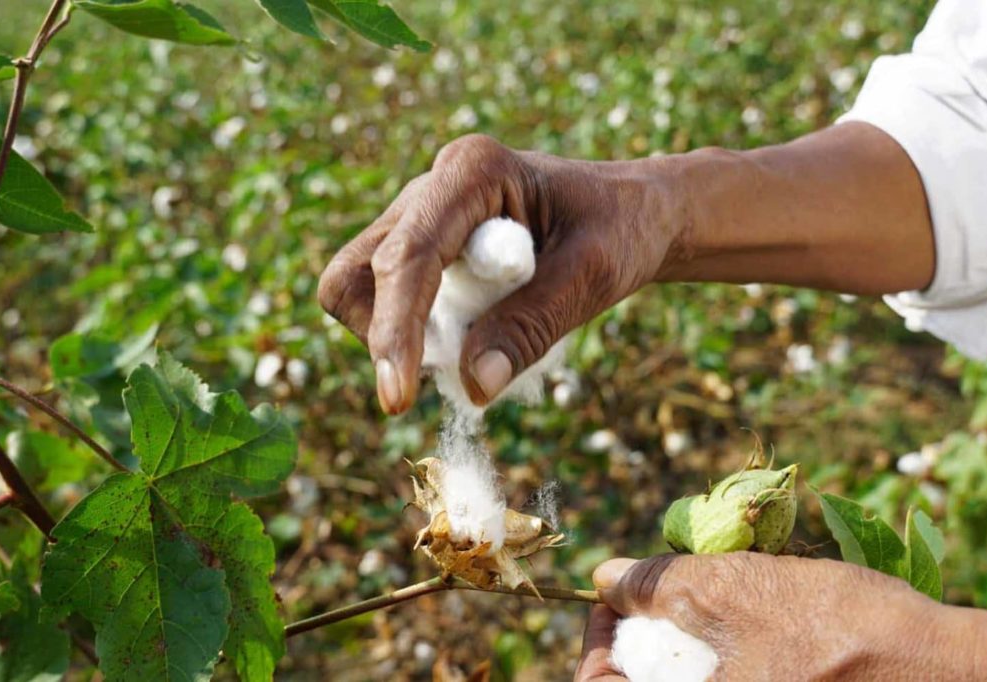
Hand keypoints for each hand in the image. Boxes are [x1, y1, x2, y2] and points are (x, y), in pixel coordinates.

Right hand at [317, 134, 683, 412]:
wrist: (630, 213)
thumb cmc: (620, 230)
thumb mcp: (593, 277)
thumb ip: (533, 326)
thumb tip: (474, 387)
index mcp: (473, 171)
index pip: (409, 255)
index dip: (397, 329)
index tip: (398, 399)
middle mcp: (432, 187)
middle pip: (356, 270)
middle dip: (384, 333)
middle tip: (443, 373)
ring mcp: (420, 219)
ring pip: (358, 288)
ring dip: (399, 337)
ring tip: (472, 347)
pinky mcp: (422, 250)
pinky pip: (388, 302)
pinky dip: (416, 336)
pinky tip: (472, 336)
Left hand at [576, 552, 986, 680]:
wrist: (934, 668)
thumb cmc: (833, 630)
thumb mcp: (733, 590)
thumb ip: (657, 584)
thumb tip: (606, 576)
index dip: (594, 640)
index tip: (611, 598)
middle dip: (639, 634)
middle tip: (654, 589)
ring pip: (684, 680)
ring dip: (678, 637)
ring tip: (704, 592)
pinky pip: (724, 679)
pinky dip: (715, 648)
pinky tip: (739, 611)